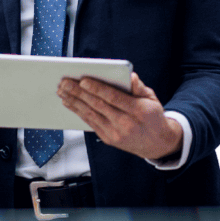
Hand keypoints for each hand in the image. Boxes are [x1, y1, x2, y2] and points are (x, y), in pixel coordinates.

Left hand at [58, 73, 182, 159]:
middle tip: (65, 83)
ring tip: (62, 91)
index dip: (98, 89)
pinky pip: (90, 123)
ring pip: (91, 115)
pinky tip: (69, 103)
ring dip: (74, 102)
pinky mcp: (108, 139)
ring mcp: (116, 134)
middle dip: (79, 93)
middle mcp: (126, 124)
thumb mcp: (152, 99)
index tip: (83, 80)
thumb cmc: (153, 117)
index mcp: (139, 111)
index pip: (114, 98)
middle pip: (98, 106)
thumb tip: (130, 76)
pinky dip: (78, 112)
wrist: (157, 144)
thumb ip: (139, 87)